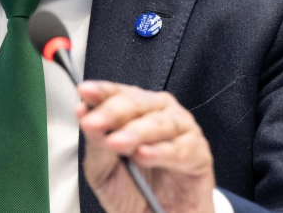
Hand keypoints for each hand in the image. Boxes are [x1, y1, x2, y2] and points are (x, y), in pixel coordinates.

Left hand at [76, 81, 215, 212]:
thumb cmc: (132, 189)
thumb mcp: (103, 168)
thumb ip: (95, 141)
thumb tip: (83, 111)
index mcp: (133, 110)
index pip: (116, 93)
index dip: (101, 91)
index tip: (85, 93)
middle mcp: (158, 112)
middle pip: (137, 103)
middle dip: (112, 112)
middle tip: (94, 123)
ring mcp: (181, 130)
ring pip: (159, 123)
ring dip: (136, 132)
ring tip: (117, 142)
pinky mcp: (199, 154)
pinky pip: (181, 149)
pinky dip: (161, 152)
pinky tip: (143, 155)